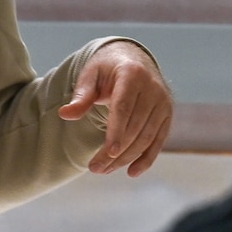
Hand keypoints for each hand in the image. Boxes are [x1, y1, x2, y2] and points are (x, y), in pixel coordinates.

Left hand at [59, 41, 172, 176]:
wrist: (134, 60)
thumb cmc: (107, 69)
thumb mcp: (91, 75)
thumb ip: (80, 96)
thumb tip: (65, 114)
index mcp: (132, 73)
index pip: (124, 107)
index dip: (117, 131)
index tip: (108, 153)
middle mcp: (152, 88)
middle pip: (135, 127)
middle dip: (116, 152)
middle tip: (95, 168)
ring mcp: (163, 102)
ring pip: (146, 137)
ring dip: (126, 158)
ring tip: (104, 170)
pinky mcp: (167, 114)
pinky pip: (158, 141)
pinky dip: (146, 159)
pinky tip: (131, 172)